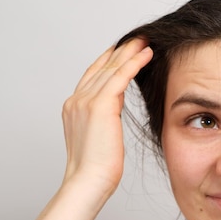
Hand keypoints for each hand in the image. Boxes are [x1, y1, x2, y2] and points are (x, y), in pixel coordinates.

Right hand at [61, 38, 152, 201]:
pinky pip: (120, 76)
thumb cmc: (97, 170)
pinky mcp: (100, 104)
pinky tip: (147, 54)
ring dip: (130, 52)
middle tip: (137, 38)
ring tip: (146, 41)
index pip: (92, 76)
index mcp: (73, 108)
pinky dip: (135, 62)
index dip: (108, 61)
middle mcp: (76, 100)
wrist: (88, 181)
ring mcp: (85, 101)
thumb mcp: (99, 138)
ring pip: (111, 68)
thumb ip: (103, 118)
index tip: (122, 50)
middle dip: (121, 51)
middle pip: (101, 67)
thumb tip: (114, 109)